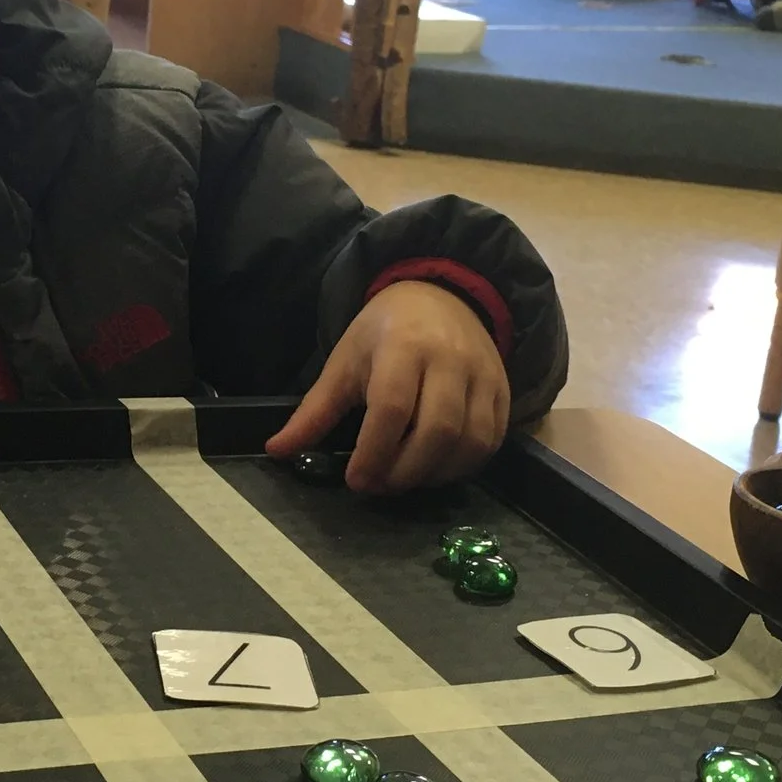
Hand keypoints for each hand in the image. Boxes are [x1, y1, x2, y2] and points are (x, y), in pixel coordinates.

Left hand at [266, 282, 510, 493]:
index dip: (374, 453)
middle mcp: (450, 359)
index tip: (356, 479)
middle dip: (405, 471)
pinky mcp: (504, 389)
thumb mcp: (344, 362)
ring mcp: (483, 374)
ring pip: (470, 441)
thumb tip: (277, 450)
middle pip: (437, 430)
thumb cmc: (383, 333)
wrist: (440, 297)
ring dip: (436, 475)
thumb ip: (315, 411)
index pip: (392, 408)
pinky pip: (492, 440)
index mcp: (403, 346)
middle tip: (379, 485)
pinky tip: (436, 469)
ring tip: (405, 479)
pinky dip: (465, 466)